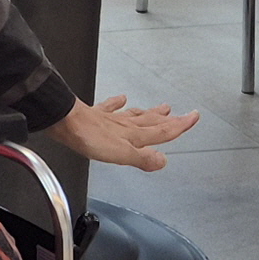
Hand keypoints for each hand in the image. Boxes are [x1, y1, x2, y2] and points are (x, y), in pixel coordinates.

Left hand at [47, 94, 199, 171]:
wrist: (64, 121)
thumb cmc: (89, 138)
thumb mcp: (121, 154)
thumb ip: (142, 158)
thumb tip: (163, 161)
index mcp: (133, 135)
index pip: (162, 131)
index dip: (180, 126)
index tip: (194, 117)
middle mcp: (125, 125)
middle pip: (152, 122)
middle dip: (170, 120)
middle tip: (184, 114)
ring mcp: (110, 119)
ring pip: (136, 115)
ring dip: (151, 113)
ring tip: (163, 108)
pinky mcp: (95, 116)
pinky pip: (111, 108)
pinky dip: (119, 104)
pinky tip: (121, 98)